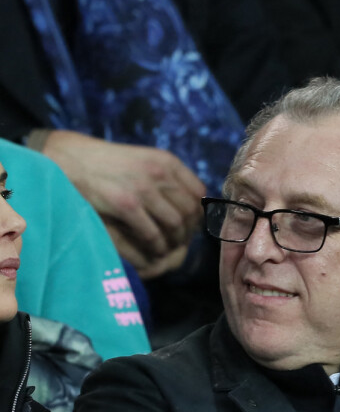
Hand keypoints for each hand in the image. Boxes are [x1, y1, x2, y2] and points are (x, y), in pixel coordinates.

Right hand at [42, 130, 205, 273]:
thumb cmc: (109, 166)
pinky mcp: (125, 204)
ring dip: (173, 242)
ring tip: (165, 248)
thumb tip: (196, 206)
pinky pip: (153, 235)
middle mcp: (159, 172)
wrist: (69, 160)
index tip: (190, 226)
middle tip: (178, 243)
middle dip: (187, 232)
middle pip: (190, 212)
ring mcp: (143, 188)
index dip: (198, 213)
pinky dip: (156, 247)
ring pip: (175, 226)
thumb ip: (169, 180)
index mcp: (167, 161)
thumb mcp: (144, 162)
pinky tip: (152, 251)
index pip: (199, 193)